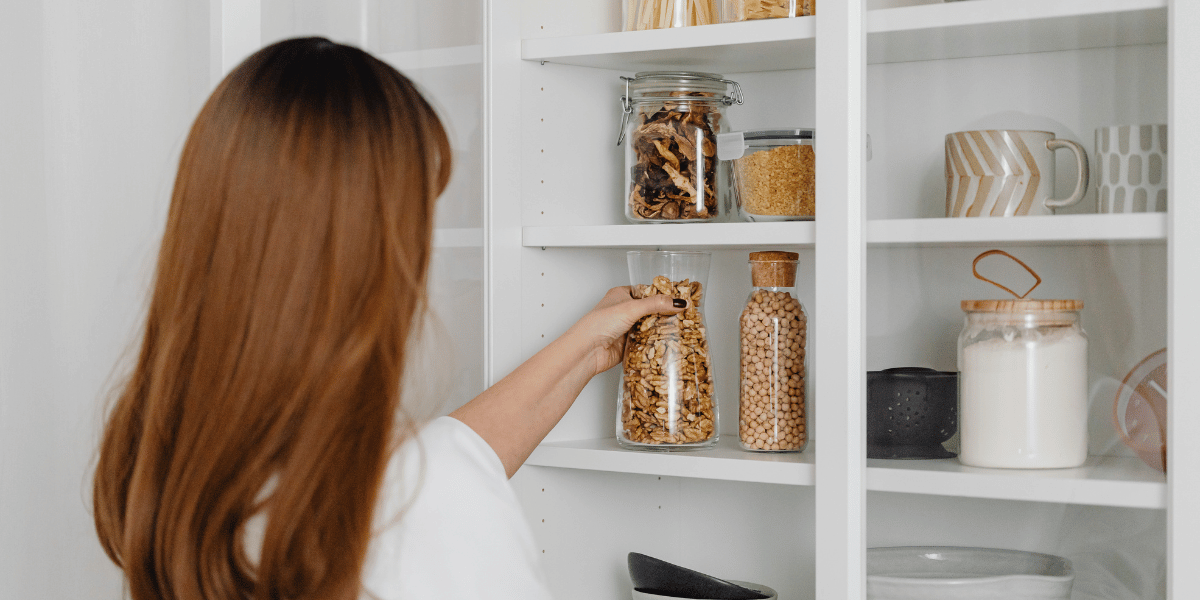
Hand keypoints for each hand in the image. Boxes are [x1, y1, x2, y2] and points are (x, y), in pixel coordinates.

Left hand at [572, 286, 686, 376]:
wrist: (587, 351)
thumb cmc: (598, 324)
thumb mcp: (631, 308)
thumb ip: (656, 304)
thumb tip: (678, 302)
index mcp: (622, 294)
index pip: (648, 291)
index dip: (663, 294)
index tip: (680, 298)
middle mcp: (624, 310)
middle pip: (651, 310)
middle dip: (665, 313)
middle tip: (685, 314)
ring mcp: (627, 327)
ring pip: (650, 326)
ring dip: (661, 328)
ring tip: (681, 328)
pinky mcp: (629, 344)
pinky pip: (647, 341)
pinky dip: (656, 342)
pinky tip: (668, 342)